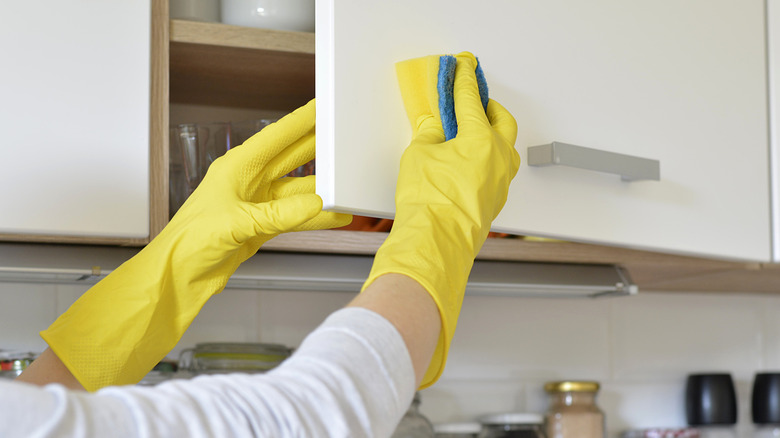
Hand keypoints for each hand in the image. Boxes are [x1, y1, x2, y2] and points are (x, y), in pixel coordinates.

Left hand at [40, 100, 350, 389]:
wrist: (179, 276)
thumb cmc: (190, 242)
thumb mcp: (236, 223)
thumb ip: (278, 215)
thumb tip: (315, 204)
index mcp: (236, 168)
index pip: (275, 138)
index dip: (299, 121)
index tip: (321, 107)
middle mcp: (249, 180)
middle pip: (291, 158)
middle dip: (318, 146)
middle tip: (342, 134)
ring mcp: (258, 203)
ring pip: (298, 190)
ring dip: (322, 191)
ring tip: (348, 186)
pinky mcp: (263, 224)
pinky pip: (296, 216)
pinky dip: (316, 217)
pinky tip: (335, 216)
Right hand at [364, 52, 518, 387]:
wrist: (434, 243)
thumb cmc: (429, 203)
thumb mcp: (419, 156)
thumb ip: (429, 135)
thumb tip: (435, 129)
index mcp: (482, 140)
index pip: (471, 101)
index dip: (463, 81)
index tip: (463, 68)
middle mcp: (498, 159)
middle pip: (502, 121)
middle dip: (488, 106)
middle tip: (472, 99)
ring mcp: (500, 182)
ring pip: (504, 147)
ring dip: (491, 133)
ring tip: (471, 130)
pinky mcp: (494, 201)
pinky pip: (498, 169)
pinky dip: (487, 157)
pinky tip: (470, 160)